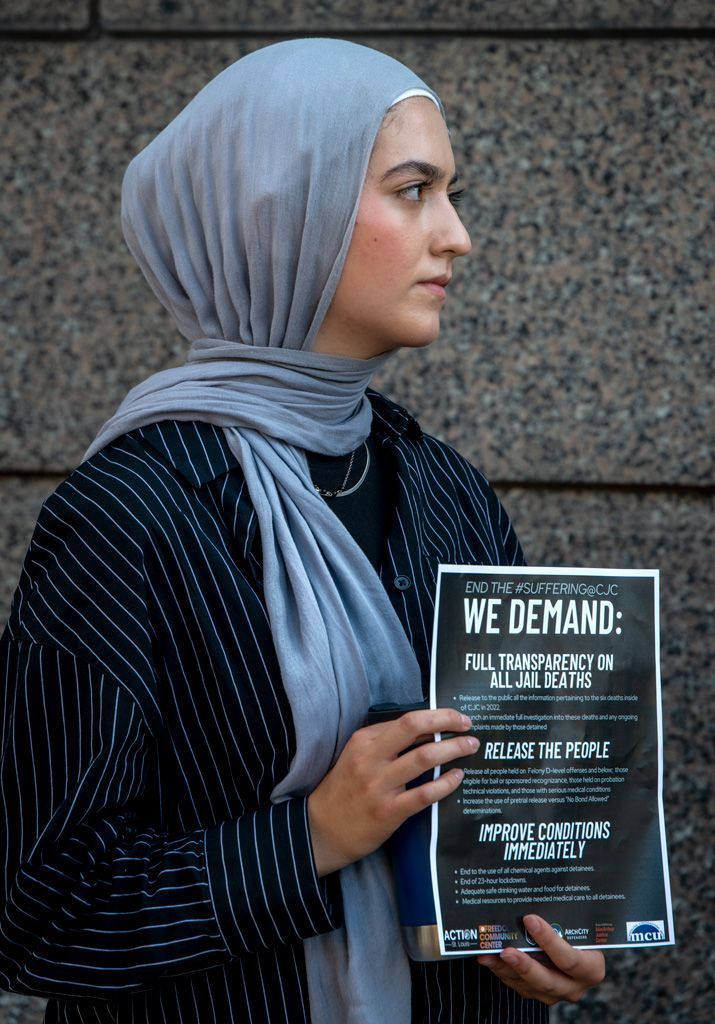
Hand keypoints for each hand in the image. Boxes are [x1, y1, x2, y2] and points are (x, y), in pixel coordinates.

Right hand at [307, 708, 477, 875]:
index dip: (435, 716)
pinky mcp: (388, 811)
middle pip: (414, 726)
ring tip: (470, 747)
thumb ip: (384, 743)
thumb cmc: (344, 790)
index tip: (454, 718)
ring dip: (453, 749)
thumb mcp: (357, 756)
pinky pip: (424, 793)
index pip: (406, 719)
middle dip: (446, 720)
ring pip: (424, 757)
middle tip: (468, 724)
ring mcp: (379, 785)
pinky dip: (446, 783)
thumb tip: (427, 731)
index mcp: (363, 740)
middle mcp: (370, 758)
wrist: (321, 830)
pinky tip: (457, 777)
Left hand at [477, 914, 605, 1004]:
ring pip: (529, 986)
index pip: (571, 960)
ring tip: (488, 954)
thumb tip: (537, 887)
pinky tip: (489, 958)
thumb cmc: (576, 931)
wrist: (577, 949)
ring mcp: (555, 993)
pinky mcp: (537, 994)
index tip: (530, 919)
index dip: (550, 942)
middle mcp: (574, 986)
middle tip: (506, 950)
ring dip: (506, 969)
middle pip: (548, 981)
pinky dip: (502, 971)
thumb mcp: (576, 924)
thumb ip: (562, 917)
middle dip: (525, 965)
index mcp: (591, 969)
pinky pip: (518, 986)